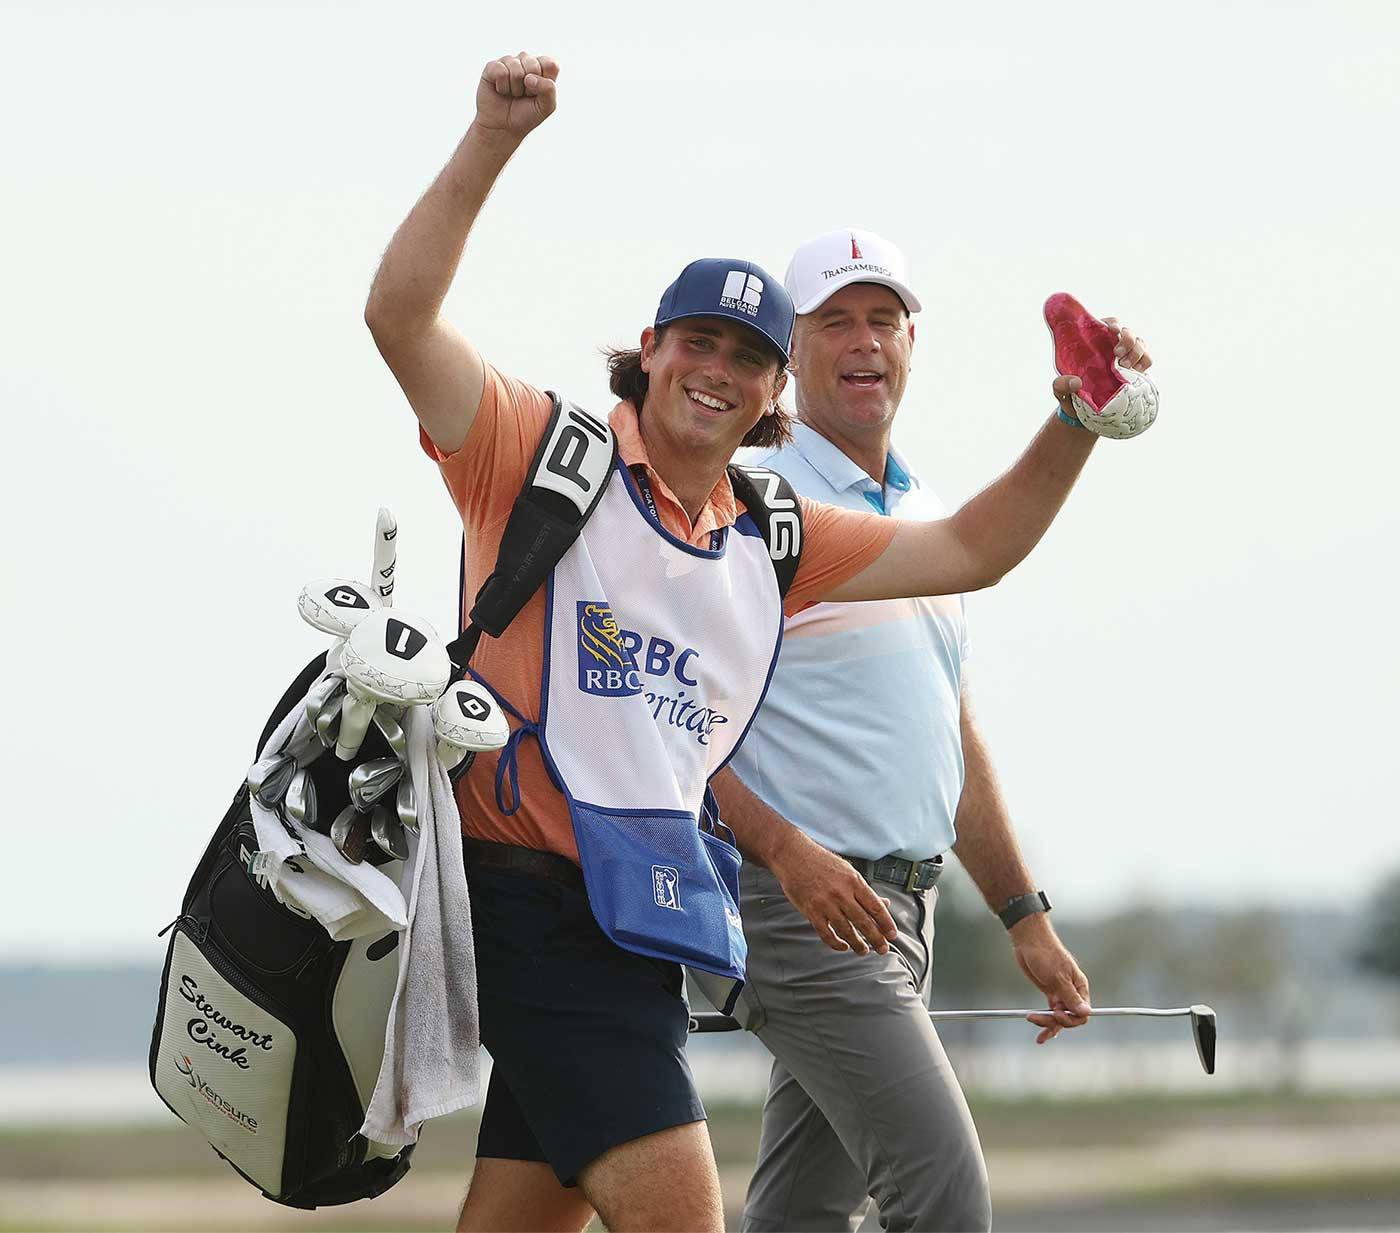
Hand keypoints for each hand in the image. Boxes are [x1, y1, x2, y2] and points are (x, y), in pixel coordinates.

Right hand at [475, 52, 558, 141]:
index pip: (550, 64)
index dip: (545, 81)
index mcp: (542, 68)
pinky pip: (501, 72)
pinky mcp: (493, 66)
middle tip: (523, 95)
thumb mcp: (546, 106)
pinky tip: (500, 90)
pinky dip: (502, 87)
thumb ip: (549, 89)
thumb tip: (528, 77)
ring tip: (512, 94)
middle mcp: (526, 61)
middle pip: (533, 65)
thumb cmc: (526, 115)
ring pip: (516, 70)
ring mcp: (509, 62)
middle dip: (529, 87)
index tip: (538, 94)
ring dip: (515, 89)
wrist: (503, 127)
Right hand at [770, 831, 898, 954]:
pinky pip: (826, 933)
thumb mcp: (848, 871)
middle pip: (864, 922)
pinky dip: (836, 943)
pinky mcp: (811, 911)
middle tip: (882, 949)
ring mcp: (825, 903)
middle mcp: (841, 893)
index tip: (892, 935)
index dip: (886, 923)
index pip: (876, 907)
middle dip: (876, 939)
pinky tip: (843, 946)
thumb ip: (865, 890)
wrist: (793, 856)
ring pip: (846, 931)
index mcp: (854, 881)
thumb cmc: (822, 862)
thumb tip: (884, 904)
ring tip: (863, 950)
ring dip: (857, 944)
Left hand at [1009, 916, 1091, 1042]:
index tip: (1056, 1014)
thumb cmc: (1046, 953)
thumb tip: (1086, 1013)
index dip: (1071, 1019)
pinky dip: (1045, 1020)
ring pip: (1058, 1016)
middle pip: (1069, 1017)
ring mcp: (1060, 993)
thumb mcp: (1058, 976)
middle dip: (1055, 1021)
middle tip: (1037, 1018)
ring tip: (1031, 1020)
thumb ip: (1070, 996)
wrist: (1029, 940)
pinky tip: (1041, 1033)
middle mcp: (1072, 992)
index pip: (1082, 1013)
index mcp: (1080, 987)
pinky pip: (1050, 1012)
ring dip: (1047, 1023)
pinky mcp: (1049, 992)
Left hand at [1050, 318, 1151, 414]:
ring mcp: (1126, 356)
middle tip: (1118, 354)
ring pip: (1140, 343)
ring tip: (1125, 366)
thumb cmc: (1071, 395)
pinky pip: (1147, 359)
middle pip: (1127, 332)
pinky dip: (1145, 363)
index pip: (1108, 324)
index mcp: (1095, 343)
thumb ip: (1061, 385)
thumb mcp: (1060, 390)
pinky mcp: (1136, 369)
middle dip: (1127, 339)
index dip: (1113, 323)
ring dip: (1136, 352)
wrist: (1085, 414)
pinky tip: (1136, 372)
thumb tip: (1076, 382)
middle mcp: (1112, 346)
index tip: (1112, 330)